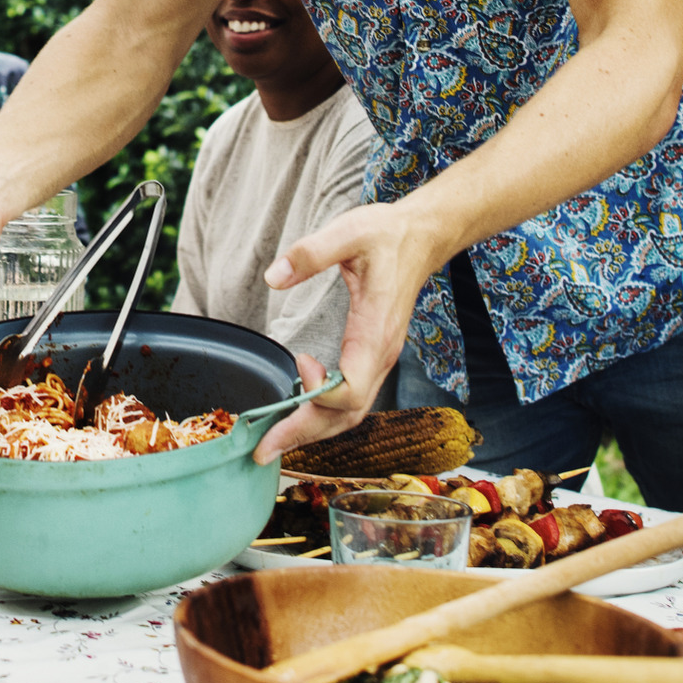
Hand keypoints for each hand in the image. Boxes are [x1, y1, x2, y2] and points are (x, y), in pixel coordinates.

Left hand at [252, 202, 443, 462]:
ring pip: (348, 414)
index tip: (299, 362)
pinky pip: (349, 401)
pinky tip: (296, 418)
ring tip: (272, 444)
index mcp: (375, 332)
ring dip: (311, 432)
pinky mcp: (371, 358)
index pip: (351, 390)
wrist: (421, 238)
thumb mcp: (349, 231)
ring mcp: (377, 360)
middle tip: (261, 450)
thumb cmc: (386, 235)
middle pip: (345, 415)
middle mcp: (379, 356)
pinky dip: (322, 417)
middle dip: (303, 435)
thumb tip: (274, 277)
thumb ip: (311, 253)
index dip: (321, 391)